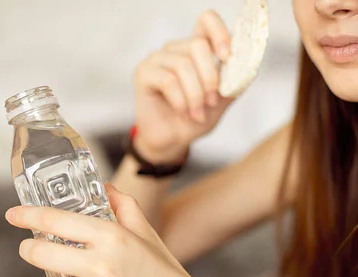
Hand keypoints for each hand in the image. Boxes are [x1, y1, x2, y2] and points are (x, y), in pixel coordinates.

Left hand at [5, 185, 202, 276]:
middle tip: (32, 250)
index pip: (55, 219)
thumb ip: (124, 208)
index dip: (27, 215)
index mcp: (112, 237)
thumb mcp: (148, 236)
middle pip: (39, 252)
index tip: (12, 215)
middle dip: (30, 250)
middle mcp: (101, 266)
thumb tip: (104, 187)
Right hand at [134, 10, 234, 161]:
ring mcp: (157, 59)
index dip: (219, 33)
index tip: (227, 57)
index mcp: (195, 49)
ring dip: (195, 94)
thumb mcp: (222, 100)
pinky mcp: (143, 73)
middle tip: (212, 102)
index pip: (206, 21)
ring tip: (197, 113)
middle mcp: (175, 49)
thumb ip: (235, 81)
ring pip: (183, 65)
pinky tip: (183, 112)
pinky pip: (167, 80)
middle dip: (210, 78)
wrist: (172, 141)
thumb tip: (248, 65)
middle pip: (197, 45)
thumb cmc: (194, 118)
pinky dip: (180, 100)